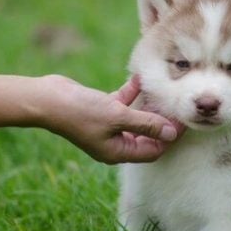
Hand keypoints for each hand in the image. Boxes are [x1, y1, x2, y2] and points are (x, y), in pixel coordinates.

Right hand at [36, 75, 183, 163]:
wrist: (46, 99)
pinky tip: (139, 77)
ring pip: (135, 118)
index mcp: (117, 152)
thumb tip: (172, 133)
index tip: (184, 122)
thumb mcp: (118, 117)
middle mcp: (113, 142)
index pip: (153, 150)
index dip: (170, 138)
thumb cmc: (80, 111)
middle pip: (146, 135)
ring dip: (148, 106)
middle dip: (162, 121)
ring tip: (163, 93)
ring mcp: (106, 126)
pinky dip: (131, 92)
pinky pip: (121, 103)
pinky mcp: (100, 109)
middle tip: (177, 106)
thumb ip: (146, 124)